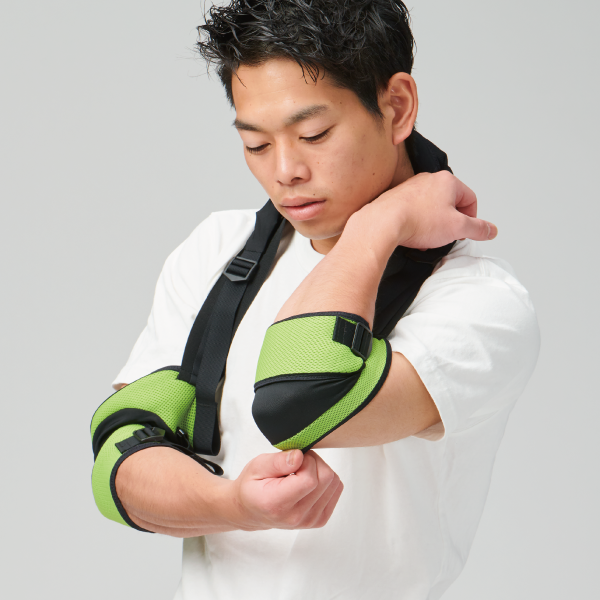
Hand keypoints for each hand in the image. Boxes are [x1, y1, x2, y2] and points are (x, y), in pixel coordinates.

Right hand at [231, 450, 342, 530]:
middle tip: (296, 463)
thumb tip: (299, 456)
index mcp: (277, 504)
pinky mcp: (319, 520)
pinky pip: (336, 490)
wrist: (251, 510)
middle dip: (314, 462)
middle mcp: (296, 517)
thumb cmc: (253, 487)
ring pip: (334, 483)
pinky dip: (325, 480)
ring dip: (320, 470)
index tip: (293, 459)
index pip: (309, 479)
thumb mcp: (256, 466)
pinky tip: (308, 482)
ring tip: (300, 472)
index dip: (306, 461)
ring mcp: (310, 521)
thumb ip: (278, 461)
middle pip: (326, 479)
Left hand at [349, 171, 496, 250]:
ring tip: (426, 238)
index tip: (463, 232)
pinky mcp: (396, 198)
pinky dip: (417, 224)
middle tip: (444, 236)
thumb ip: (478, 228)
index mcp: (448, 181)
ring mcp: (411, 188)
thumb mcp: (457, 228)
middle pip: (450, 203)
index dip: (471, 219)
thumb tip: (490, 230)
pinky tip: (413, 235)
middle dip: (449, 223)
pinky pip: (414, 212)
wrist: (383, 223)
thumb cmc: (417, 220)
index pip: (470, 199)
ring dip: (433, 226)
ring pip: (431, 209)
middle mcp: (428, 180)